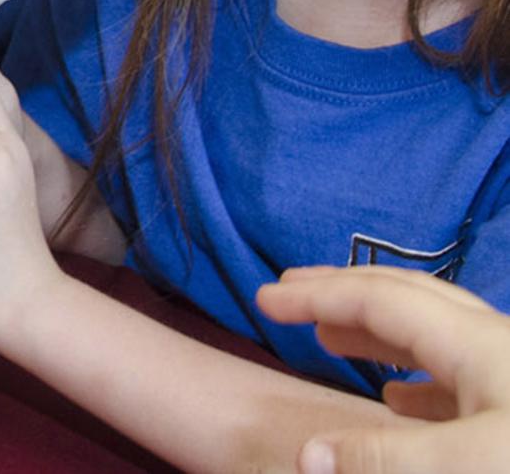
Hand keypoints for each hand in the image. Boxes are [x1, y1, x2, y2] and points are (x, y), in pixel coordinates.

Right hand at [258, 265, 509, 473]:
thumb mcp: (465, 463)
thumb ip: (381, 456)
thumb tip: (304, 456)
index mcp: (475, 342)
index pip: (378, 299)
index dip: (317, 296)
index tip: (264, 300)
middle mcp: (493, 345)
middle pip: (406, 300)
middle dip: (342, 293)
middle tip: (288, 293)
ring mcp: (508, 376)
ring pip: (433, 334)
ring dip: (375, 333)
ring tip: (330, 341)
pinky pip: (456, 374)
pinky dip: (414, 375)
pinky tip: (399, 399)